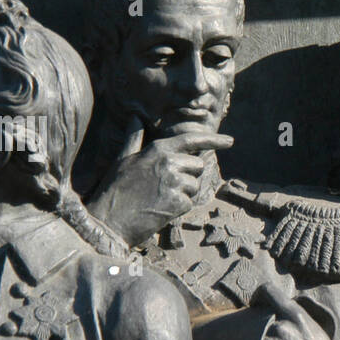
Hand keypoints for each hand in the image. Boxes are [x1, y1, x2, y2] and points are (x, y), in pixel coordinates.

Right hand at [88, 116, 232, 245]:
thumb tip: (135, 118)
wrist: (108, 221)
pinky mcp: (179, 202)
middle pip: (197, 166)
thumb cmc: (114, 190)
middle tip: (162, 188)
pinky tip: (160, 210)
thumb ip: (133, 138)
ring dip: (182, 194)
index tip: (230, 141)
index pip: (191, 140)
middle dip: (187, 177)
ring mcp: (175, 182)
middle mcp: (169, 162)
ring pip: (194, 186)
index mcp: (158, 150)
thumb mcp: (122, 160)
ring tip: (158, 199)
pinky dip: (178, 209)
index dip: (213, 139)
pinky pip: (189, 203)